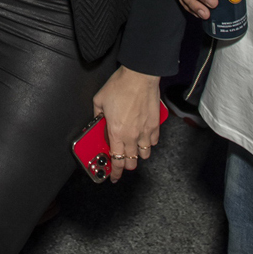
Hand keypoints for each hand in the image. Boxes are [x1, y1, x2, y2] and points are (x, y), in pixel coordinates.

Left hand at [92, 66, 160, 182]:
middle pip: (131, 162)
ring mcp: (145, 132)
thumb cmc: (120, 86)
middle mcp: (132, 136)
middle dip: (125, 165)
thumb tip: (97, 121)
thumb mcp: (99, 100)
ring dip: (138, 155)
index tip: (113, 177)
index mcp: (116, 132)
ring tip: (132, 148)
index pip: (116, 160)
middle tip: (121, 160)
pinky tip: (144, 137)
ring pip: (144, 155)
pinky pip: (154, 142)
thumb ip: (97, 115)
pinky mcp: (155, 125)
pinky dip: (149, 143)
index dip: (115, 173)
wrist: (139, 76)